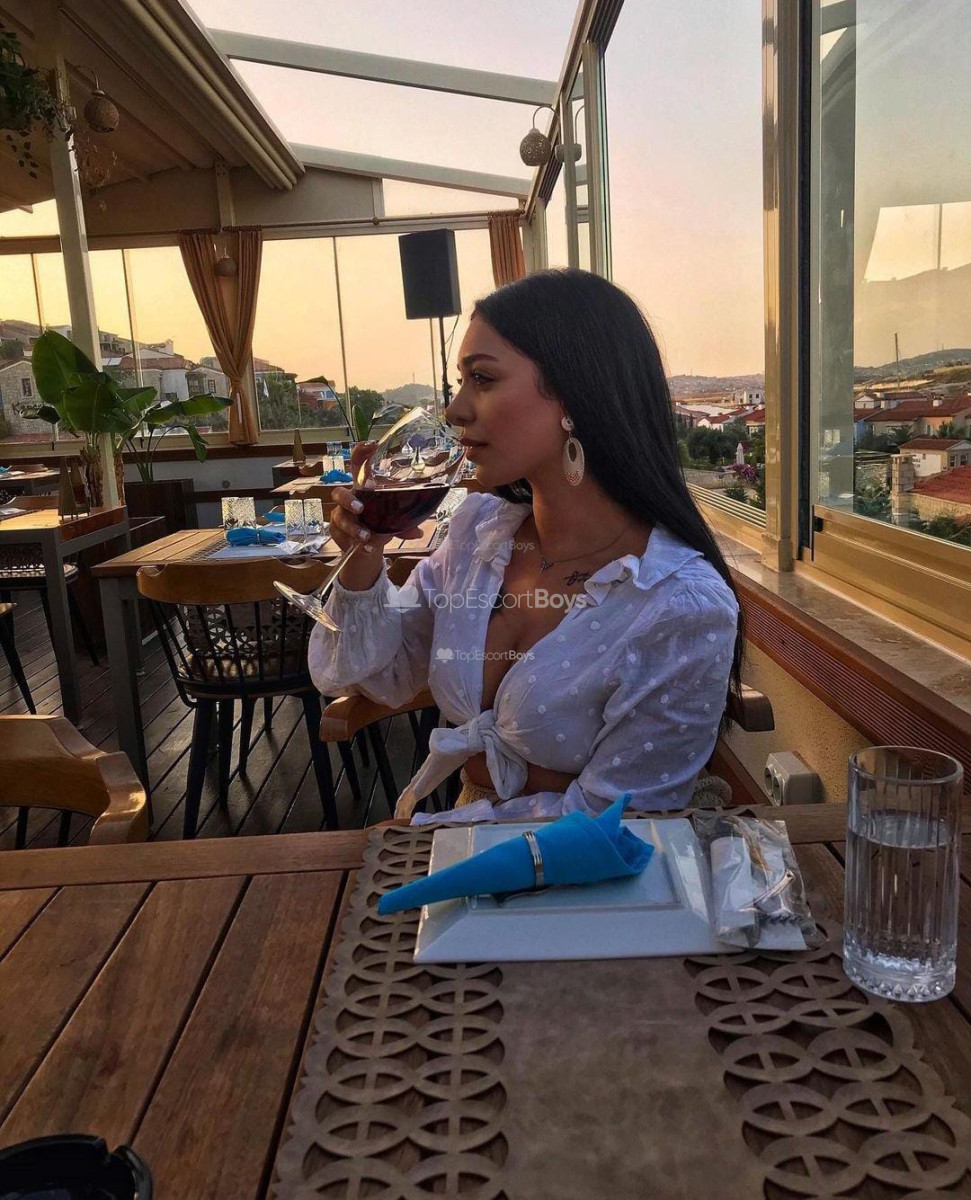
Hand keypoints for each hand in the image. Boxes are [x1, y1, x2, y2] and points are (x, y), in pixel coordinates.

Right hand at [328, 441, 423, 557]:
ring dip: (353, 527)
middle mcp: (348, 499)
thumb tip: (418, 531)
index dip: (360, 453)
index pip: (357, 465)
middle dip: (348, 499)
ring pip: (340, 517)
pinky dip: (356, 542)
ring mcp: (340, 515)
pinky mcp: (336, 531)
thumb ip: (405, 524)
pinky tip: (367, 548)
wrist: (366, 545)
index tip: (370, 445)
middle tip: (361, 507)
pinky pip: (342, 535)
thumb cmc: (378, 523)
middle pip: (339, 492)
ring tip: (366, 536)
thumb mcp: (393, 521)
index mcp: (363, 489)